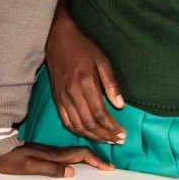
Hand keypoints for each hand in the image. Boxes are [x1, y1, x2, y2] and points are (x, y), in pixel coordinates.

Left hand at [0, 142, 113, 176]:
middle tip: (109, 167)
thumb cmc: (9, 159)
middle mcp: (53, 152)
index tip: (109, 167)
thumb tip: (71, 173)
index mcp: (52, 155)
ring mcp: (49, 151)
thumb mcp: (28, 167)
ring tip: (99, 165)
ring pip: (74, 153)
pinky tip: (78, 162)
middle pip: (80, 153)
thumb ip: (49, 169)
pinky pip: (66, 154)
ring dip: (89, 158)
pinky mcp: (44, 153)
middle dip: (97, 159)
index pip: (80, 155)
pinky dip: (78, 158)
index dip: (96, 160)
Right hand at [45, 17, 125, 143]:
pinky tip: (87, 134)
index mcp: (85, 83)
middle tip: (117, 141)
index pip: (100, 113)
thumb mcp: (102, 61)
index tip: (122, 134)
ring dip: (92, 136)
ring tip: (105, 140)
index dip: (112, 127)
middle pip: (89, 123)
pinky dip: (77, 131)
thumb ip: (111, 84)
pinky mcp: (56, 99)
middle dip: (104, 135)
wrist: (58, 39)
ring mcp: (62, 97)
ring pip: (77, 125)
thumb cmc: (83, 48)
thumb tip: (120, 105)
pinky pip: (65, 121)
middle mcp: (72, 93)